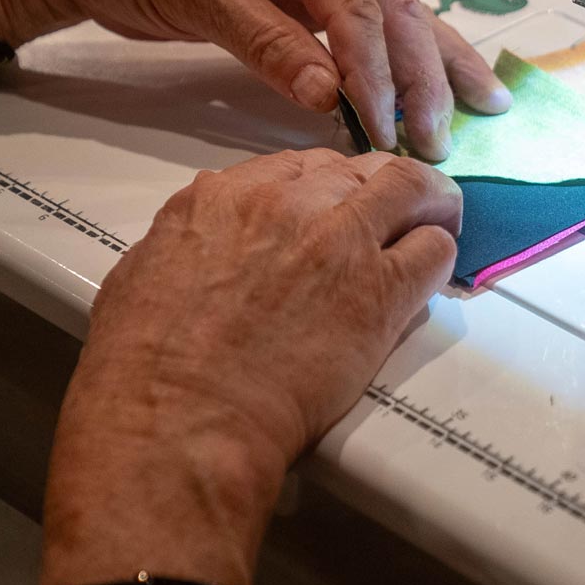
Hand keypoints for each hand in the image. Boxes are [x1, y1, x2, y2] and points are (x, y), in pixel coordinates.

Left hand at [0, 0, 509, 157]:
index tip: (380, 126)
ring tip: (484, 108)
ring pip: (399, 21)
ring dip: (436, 70)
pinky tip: (439, 91)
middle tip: (438, 141)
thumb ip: (263, 40)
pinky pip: (370, 34)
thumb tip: (325, 93)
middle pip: (395, 13)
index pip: (355, 4)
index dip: (372, 69)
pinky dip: (405, 67)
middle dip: (423, 78)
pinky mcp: (311, 0)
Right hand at [40, 149, 460, 584]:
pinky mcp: (379, 290)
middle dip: (380, 187)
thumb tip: (211, 244)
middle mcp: (285, 202)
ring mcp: (337, 240)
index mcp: (222, 196)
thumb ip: (187, 241)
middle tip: (397, 212)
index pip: (300, 165)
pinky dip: (439, 255)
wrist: (179, 418)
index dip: (328, 187)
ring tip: (437, 223)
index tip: (338, 207)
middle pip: (358, 167)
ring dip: (428, 203)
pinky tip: (433, 273)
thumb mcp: (145, 273)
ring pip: (410, 187)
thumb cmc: (145, 368)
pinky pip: (433, 250)